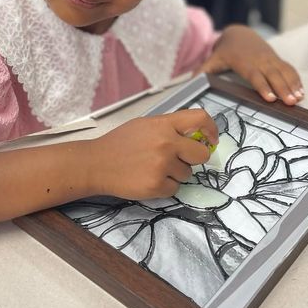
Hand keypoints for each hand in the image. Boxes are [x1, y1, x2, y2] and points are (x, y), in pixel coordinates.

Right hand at [89, 109, 217, 199]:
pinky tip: (148, 178)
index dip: (211, 129)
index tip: (211, 139)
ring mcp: (162, 165)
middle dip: (193, 158)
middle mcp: (166, 143)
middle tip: (178, 159)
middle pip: (201, 154)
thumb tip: (196, 136)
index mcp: (163, 124)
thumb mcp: (145, 125)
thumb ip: (169, 128)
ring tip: (153, 168)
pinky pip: (175, 188)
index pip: (200, 118)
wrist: (96, 163)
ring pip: (187, 173)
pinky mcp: (157, 185)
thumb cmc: (120, 143)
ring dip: (175, 173)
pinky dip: (164, 186)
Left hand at [199, 25, 303, 104]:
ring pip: (283, 72)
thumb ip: (202, 71)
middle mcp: (259, 60)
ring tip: (298, 99)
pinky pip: (288, 69)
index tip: (270, 98)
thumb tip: (190, 82)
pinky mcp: (276, 59)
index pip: (254, 76)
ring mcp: (269, 59)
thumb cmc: (225, 51)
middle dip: (282, 89)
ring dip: (292, 85)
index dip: (262, 86)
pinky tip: (301, 91)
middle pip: (273, 76)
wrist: (239, 33)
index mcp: (244, 62)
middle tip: (290, 102)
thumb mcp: (212, 59)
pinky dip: (295, 79)